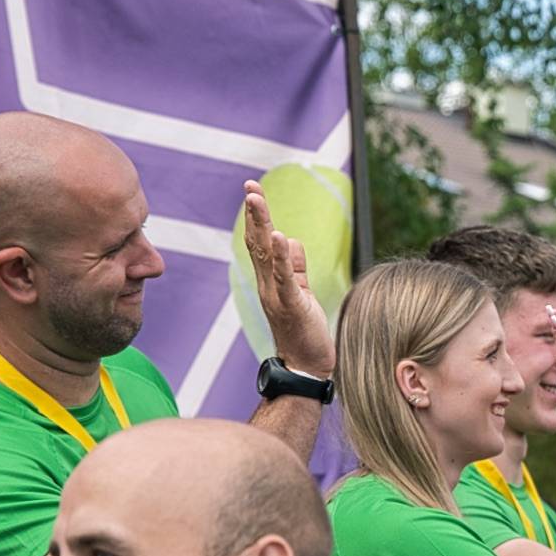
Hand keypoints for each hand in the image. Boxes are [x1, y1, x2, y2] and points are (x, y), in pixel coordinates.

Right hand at [243, 181, 334, 375]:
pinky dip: (282, 257)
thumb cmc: (304, 331)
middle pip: (257, 243)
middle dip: (254, 213)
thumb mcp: (301, 293)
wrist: (306, 368)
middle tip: (249, 187)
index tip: (253, 191)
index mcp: (270, 281)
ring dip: (261, 226)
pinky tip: (280, 236)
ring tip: (256, 200)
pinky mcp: (291, 306)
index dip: (256, 217)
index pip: (260, 243)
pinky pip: (284, 278)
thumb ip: (296, 269)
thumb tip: (293, 242)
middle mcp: (267, 286)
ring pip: (266, 255)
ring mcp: (276, 296)